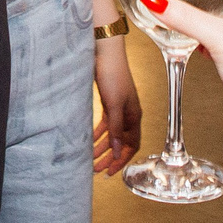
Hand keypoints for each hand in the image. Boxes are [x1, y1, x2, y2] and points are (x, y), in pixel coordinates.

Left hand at [93, 39, 141, 173]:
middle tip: (96, 170)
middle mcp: (128, 114)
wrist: (104, 51)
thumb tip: (118, 152)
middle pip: (121, 142)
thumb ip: (116, 129)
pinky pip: (105, 123)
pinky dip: (98, 133)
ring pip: (112, 134)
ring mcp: (118, 107)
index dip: (122, 160)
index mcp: (134, 116)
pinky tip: (88, 139)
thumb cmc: (112, 74)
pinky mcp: (108, 100)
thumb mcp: (113, 104)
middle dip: (109, 157)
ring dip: (102, 146)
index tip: (110, 172)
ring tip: (90, 158)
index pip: (132, 146)